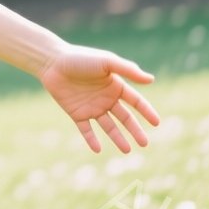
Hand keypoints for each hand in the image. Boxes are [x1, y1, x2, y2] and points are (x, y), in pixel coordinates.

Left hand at [37, 43, 159, 153]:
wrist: (52, 62)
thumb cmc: (80, 58)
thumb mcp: (106, 62)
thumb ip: (128, 70)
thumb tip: (151, 80)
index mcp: (115, 86)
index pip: (136, 102)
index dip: (146, 112)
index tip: (156, 123)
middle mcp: (105, 98)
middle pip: (125, 118)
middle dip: (135, 131)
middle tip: (144, 144)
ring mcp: (91, 107)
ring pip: (108, 126)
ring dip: (118, 138)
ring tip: (127, 150)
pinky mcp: (76, 113)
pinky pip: (86, 129)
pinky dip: (91, 140)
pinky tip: (98, 149)